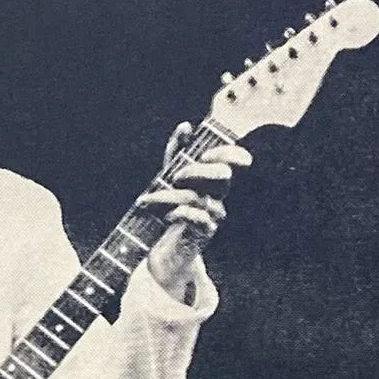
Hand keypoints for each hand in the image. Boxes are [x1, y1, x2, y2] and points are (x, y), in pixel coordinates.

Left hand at [140, 121, 251, 302]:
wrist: (164, 252)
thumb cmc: (168, 211)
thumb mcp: (168, 178)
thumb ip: (176, 152)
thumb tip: (186, 126)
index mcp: (211, 180)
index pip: (230, 161)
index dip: (229, 152)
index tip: (211, 151)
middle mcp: (216, 196)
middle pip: (222, 176)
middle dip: (198, 171)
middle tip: (174, 177)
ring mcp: (212, 216)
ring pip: (201, 197)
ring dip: (171, 196)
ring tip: (148, 201)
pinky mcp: (203, 235)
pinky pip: (199, 218)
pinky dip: (182, 213)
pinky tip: (168, 216)